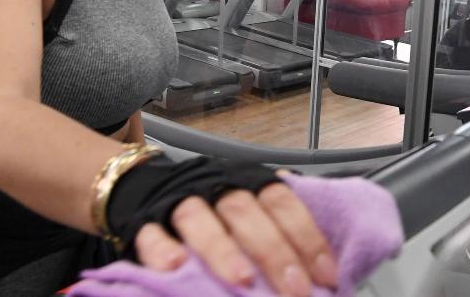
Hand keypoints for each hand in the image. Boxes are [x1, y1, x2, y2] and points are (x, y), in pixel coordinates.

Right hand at [134, 183, 337, 296]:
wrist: (142, 187)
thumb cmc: (210, 210)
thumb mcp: (248, 209)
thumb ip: (277, 229)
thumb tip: (323, 271)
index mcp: (247, 183)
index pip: (282, 203)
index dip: (307, 237)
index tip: (327, 276)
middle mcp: (215, 187)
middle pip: (246, 211)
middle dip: (273, 251)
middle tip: (294, 289)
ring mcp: (176, 202)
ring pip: (198, 218)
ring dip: (222, 249)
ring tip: (241, 280)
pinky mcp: (142, 223)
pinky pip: (150, 234)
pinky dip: (162, 250)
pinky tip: (175, 269)